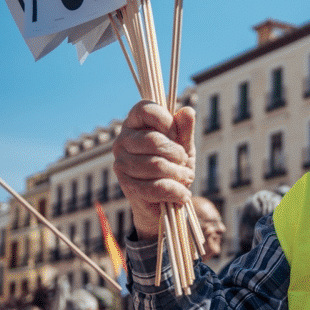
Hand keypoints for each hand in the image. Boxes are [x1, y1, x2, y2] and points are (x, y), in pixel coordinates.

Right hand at [112, 101, 195, 237]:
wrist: (164, 200)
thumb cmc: (173, 165)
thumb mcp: (183, 145)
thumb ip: (185, 129)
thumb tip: (188, 110)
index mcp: (134, 124)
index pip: (145, 109)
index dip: (166, 120)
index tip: (176, 135)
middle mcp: (122, 141)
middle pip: (152, 140)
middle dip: (177, 153)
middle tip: (183, 161)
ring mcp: (121, 164)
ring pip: (155, 165)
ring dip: (179, 173)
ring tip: (185, 177)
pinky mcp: (127, 187)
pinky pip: (156, 187)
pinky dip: (176, 191)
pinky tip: (183, 193)